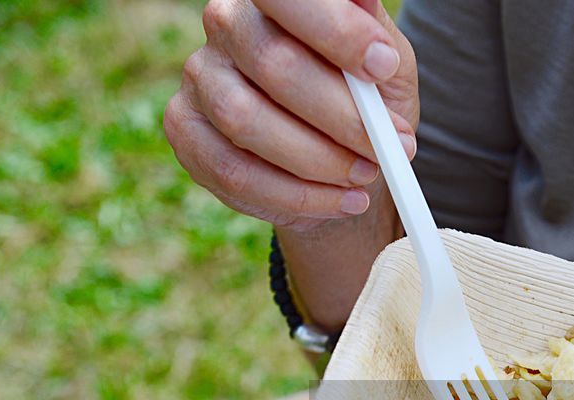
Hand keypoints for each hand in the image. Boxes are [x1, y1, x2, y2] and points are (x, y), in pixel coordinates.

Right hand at [164, 0, 417, 230]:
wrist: (339, 159)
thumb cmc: (362, 99)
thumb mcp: (385, 62)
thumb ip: (374, 32)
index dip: (335, 29)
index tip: (382, 67)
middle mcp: (226, 25)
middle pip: (273, 65)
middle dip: (341, 116)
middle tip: (387, 147)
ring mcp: (200, 79)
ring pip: (247, 122)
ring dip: (319, 161)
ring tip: (366, 176)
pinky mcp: (186, 133)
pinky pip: (233, 173)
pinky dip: (295, 197)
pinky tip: (339, 201)